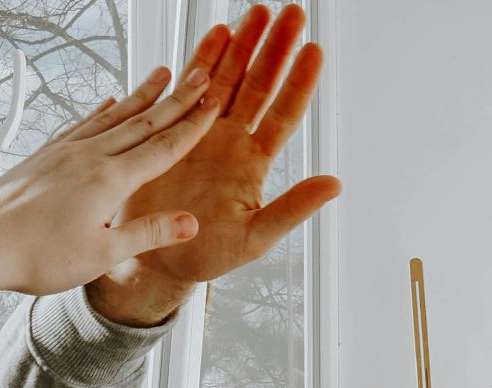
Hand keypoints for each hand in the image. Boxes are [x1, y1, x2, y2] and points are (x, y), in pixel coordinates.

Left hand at [0, 63, 218, 295]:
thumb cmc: (36, 256)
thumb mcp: (101, 254)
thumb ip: (147, 233)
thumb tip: (190, 222)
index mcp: (108, 180)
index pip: (162, 148)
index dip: (192, 125)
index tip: (214, 103)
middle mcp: (88, 157)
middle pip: (142, 122)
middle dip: (176, 99)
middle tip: (201, 75)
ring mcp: (63, 152)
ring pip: (112, 116)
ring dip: (140, 96)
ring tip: (161, 75)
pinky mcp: (43, 156)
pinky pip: (80, 125)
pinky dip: (99, 112)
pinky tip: (107, 103)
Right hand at [88, 4, 339, 326]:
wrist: (156, 258)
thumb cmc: (207, 255)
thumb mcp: (254, 238)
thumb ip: (292, 210)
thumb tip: (334, 184)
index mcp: (253, 164)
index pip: (283, 115)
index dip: (299, 83)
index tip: (314, 51)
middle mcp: (232, 141)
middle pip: (259, 86)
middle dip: (274, 49)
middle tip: (292, 13)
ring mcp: (203, 133)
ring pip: (228, 80)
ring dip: (242, 46)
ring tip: (257, 12)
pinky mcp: (173, 132)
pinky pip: (191, 89)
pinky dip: (202, 61)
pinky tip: (217, 34)